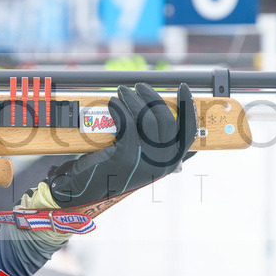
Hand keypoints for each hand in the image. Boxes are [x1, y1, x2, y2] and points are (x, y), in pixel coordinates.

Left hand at [44, 83, 195, 207]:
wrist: (87, 189)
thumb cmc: (114, 170)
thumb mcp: (142, 160)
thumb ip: (157, 146)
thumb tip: (170, 120)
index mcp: (172, 162)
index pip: (189, 131)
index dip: (188, 107)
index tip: (183, 87)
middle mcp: (163, 163)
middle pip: (166, 119)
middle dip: (151, 97)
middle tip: (138, 86)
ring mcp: (145, 161)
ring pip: (146, 118)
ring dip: (133, 99)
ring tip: (122, 91)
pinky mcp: (125, 156)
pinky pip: (127, 123)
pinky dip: (119, 109)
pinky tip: (113, 103)